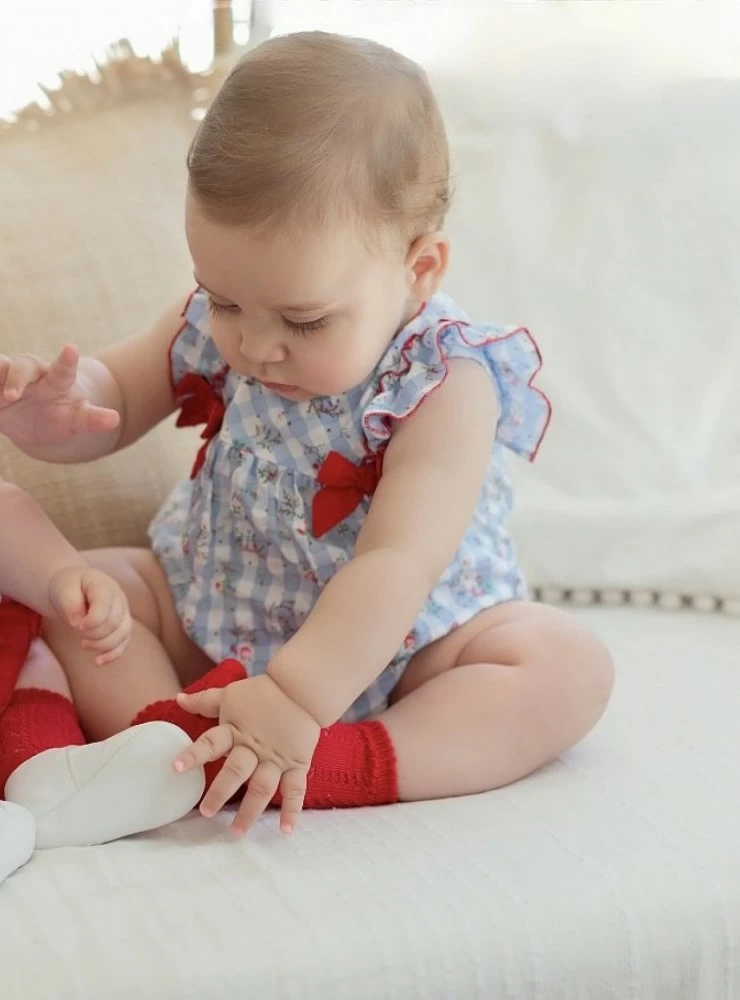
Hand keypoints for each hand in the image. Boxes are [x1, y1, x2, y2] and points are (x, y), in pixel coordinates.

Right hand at [0, 345, 118, 448]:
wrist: (37, 420)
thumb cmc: (61, 416)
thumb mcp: (76, 421)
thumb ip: (93, 419)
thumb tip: (115, 420)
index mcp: (56, 381)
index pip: (63, 370)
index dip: (66, 360)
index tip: (72, 349)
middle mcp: (30, 374)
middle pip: (22, 367)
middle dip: (16, 378)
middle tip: (11, 395)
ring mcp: (7, 379)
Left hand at [48, 566, 131, 663]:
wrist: (74, 586)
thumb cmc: (68, 586)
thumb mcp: (63, 588)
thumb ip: (70, 603)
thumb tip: (78, 624)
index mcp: (105, 586)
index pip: (106, 604)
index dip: (93, 620)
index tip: (76, 626)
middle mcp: (119, 599)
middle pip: (114, 622)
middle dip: (94, 633)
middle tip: (76, 631)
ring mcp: (123, 613)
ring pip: (123, 634)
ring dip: (103, 645)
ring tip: (83, 644)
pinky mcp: (122, 626)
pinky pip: (123, 643)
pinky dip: (112, 654)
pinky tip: (98, 661)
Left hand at [173, 675, 320, 835]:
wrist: (302, 688)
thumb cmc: (263, 692)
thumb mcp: (231, 694)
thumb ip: (205, 701)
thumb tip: (178, 698)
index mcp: (235, 731)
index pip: (211, 742)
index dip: (194, 755)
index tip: (176, 768)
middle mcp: (254, 747)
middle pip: (236, 772)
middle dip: (220, 792)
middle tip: (207, 812)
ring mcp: (276, 758)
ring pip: (262, 788)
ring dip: (250, 811)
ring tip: (237, 831)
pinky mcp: (297, 763)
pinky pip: (295, 789)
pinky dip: (292, 810)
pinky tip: (286, 830)